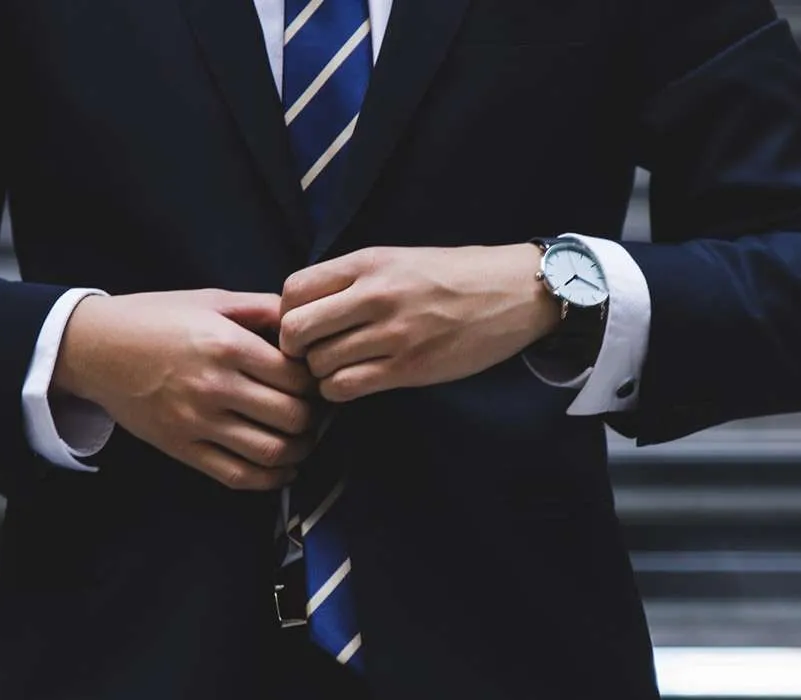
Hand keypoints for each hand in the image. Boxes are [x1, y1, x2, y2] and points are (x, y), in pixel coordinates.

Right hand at [54, 290, 319, 489]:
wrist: (95, 348)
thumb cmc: (155, 318)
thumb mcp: (211, 300)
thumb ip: (262, 308)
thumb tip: (305, 321)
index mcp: (226, 345)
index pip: (296, 376)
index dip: (316, 382)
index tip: (316, 380)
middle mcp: (215, 386)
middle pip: (292, 417)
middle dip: (313, 417)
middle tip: (315, 411)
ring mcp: (197, 422)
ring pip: (271, 452)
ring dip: (299, 451)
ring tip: (303, 439)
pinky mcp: (182, 448)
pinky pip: (237, 475)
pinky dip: (270, 479)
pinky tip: (282, 469)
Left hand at [280, 245, 560, 402]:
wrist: (514, 292)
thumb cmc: (453, 276)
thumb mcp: (397, 259)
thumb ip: (351, 280)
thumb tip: (302, 308)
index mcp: (367, 263)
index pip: (292, 290)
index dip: (286, 313)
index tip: (303, 324)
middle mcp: (374, 295)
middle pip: (295, 330)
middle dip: (295, 348)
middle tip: (312, 353)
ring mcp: (392, 334)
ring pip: (319, 364)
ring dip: (320, 373)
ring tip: (339, 367)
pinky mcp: (409, 367)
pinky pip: (346, 387)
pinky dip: (340, 391)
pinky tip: (355, 382)